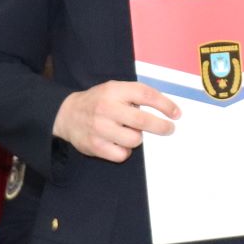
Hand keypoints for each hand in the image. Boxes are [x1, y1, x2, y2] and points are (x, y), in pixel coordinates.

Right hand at [53, 81, 179, 161]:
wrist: (67, 114)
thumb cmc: (98, 102)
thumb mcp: (114, 89)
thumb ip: (135, 95)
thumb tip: (165, 109)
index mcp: (114, 90)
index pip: (146, 95)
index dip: (165, 105)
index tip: (176, 114)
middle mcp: (106, 108)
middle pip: (143, 120)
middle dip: (161, 127)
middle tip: (169, 129)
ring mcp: (100, 128)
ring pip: (135, 139)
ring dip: (137, 138)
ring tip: (129, 132)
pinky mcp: (95, 146)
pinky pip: (122, 154)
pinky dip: (125, 151)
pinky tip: (119, 143)